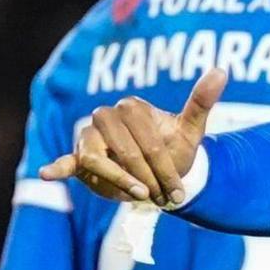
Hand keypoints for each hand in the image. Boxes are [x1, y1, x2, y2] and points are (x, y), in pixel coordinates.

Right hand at [34, 69, 223, 206]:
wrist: (160, 172)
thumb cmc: (174, 150)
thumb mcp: (190, 129)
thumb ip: (201, 101)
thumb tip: (222, 69)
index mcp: (131, 107)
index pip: (148, 141)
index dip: (165, 169)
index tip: (178, 192)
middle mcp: (106, 117)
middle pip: (126, 152)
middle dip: (148, 179)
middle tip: (164, 199)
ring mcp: (90, 137)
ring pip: (98, 159)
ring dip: (120, 181)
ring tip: (140, 197)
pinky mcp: (80, 158)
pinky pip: (67, 161)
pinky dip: (57, 167)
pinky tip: (46, 173)